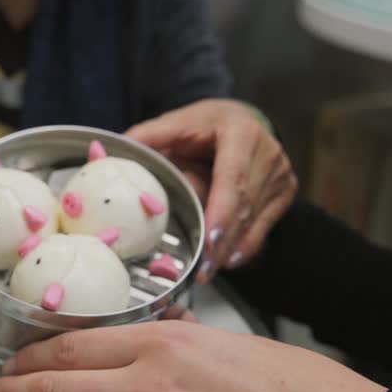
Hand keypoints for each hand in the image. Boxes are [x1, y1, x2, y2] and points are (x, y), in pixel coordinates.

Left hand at [0, 322, 385, 391]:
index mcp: (165, 343)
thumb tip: (140, 345)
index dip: (34, 353)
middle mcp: (149, 383)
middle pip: (57, 381)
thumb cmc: (293, 386)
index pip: (76, 343)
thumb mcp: (224, 344)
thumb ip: (172, 344)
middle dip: (9, 389)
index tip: (14, 361)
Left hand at [125, 99, 297, 281]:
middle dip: (221, 241)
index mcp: (240, 132)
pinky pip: (264, 227)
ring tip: (206, 270)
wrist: (243, 121)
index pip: (232, 176)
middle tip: (201, 270)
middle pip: (243, 205)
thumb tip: (106, 151)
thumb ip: (148, 137)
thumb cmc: (206, 124)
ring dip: (230, 248)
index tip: (211, 239)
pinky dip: (245, 246)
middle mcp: (267, 153)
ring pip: (254, 220)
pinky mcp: (284, 191)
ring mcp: (280, 174)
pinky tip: (227, 261)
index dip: (222, 210)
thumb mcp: (177, 122)